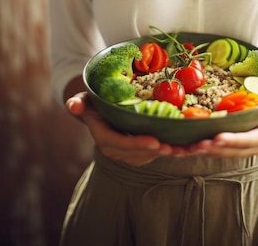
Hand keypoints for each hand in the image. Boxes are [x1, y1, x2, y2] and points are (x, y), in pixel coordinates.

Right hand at [66, 91, 187, 165]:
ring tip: (183, 149)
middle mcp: (116, 150)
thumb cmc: (92, 102)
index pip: (120, 144)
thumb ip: (77, 103)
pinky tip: (184, 147)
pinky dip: (169, 151)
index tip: (155, 141)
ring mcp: (128, 153)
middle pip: (138, 153)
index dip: (137, 145)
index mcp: (104, 138)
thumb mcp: (84, 100)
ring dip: (166, 153)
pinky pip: (154, 154)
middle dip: (157, 151)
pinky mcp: (139, 152)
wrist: (97, 112)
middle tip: (174, 147)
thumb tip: (72, 105)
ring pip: (149, 156)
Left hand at [185, 86, 257, 157]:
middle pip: (231, 150)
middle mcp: (253, 144)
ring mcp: (241, 145)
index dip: (234, 141)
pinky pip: (215, 147)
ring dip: (204, 151)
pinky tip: (185, 145)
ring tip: (186, 147)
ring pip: (221, 151)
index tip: (218, 138)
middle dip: (213, 148)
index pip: (250, 141)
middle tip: (196, 144)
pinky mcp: (230, 142)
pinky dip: (201, 147)